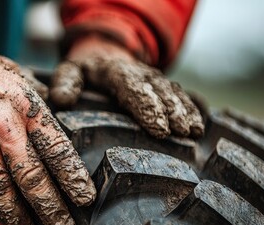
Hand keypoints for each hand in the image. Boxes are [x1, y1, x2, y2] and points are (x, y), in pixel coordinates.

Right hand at [0, 50, 95, 224]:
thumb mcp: (25, 79)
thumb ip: (44, 105)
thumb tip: (66, 123)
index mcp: (28, 108)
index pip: (57, 150)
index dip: (72, 178)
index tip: (84, 198)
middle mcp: (2, 125)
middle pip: (31, 176)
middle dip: (49, 206)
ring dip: (15, 213)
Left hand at [50, 35, 203, 138]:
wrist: (105, 54)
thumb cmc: (86, 70)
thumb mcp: (69, 70)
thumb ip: (65, 82)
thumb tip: (61, 99)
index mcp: (116, 71)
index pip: (132, 87)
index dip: (147, 107)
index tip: (158, 128)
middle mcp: (140, 74)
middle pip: (159, 91)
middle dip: (172, 111)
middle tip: (181, 132)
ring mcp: (155, 80)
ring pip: (174, 92)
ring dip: (186, 111)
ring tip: (194, 131)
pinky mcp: (164, 87)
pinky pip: (183, 94)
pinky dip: (194, 107)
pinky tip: (203, 122)